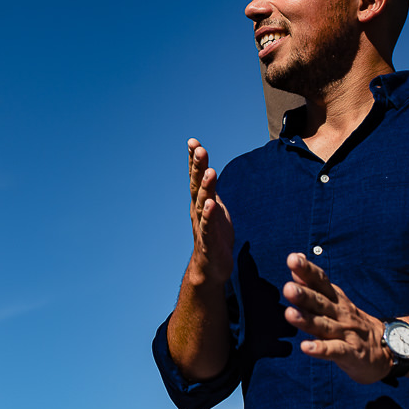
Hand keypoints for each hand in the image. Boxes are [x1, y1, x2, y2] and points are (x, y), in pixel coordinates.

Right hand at [187, 139, 233, 285]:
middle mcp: (198, 211)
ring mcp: (202, 225)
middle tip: (199, 149)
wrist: (212, 267)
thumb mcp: (215, 208)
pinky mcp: (209, 241)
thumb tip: (208, 170)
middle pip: (197, 186)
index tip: (192, 142)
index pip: (196, 178)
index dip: (194, 161)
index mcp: (201, 201)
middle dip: (198, 167)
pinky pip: (208, 226)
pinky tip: (209, 204)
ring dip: (205, 187)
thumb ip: (211, 190)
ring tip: (210, 171)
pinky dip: (208, 215)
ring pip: (202, 203)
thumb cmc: (215, 236)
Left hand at [282, 253, 392, 383]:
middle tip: (288, 289)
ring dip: (307, 320)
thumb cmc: (350, 322)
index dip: (308, 270)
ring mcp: (346, 333)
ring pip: (325, 325)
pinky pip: (335, 350)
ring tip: (289, 314)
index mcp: (335, 299)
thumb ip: (313, 284)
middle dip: (304, 295)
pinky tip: (306, 347)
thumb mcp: (334, 300)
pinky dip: (321, 349)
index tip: (292, 259)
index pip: (321, 281)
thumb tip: (296, 261)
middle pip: (321, 302)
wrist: (385, 348)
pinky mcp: (351, 353)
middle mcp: (340, 313)